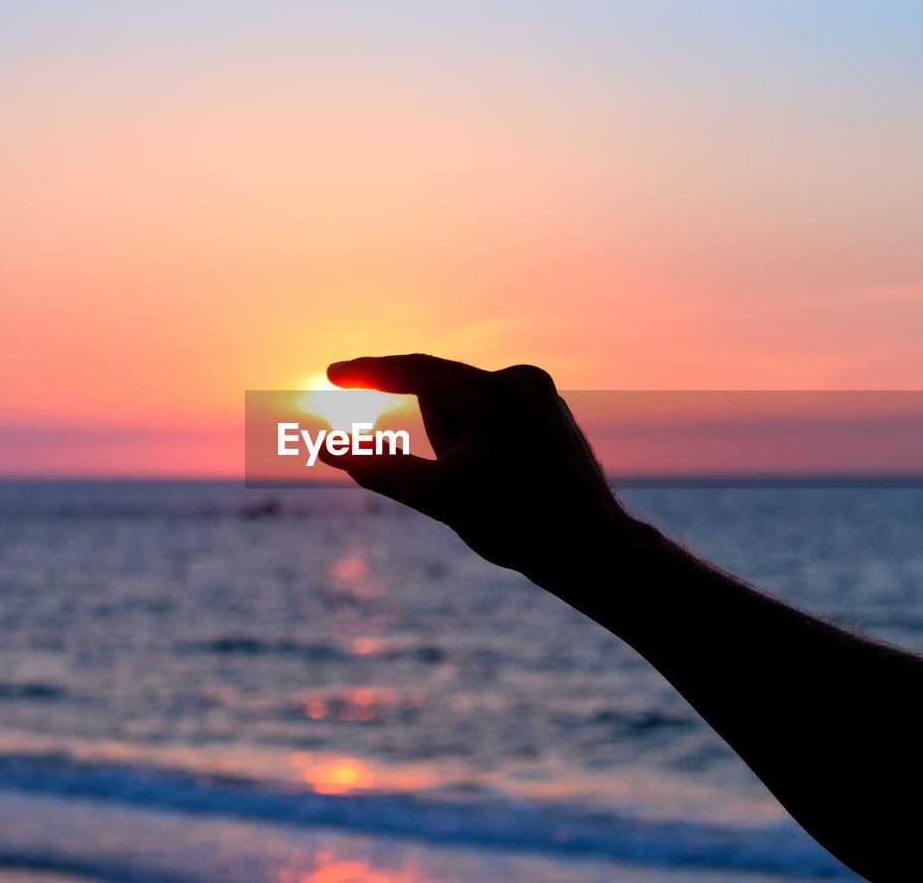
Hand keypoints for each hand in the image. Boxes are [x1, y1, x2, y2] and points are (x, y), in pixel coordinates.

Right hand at [320, 354, 636, 587]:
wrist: (594, 551)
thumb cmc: (520, 527)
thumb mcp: (440, 499)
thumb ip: (381, 469)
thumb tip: (328, 450)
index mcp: (498, 392)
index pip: (416, 371)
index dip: (369, 373)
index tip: (332, 372)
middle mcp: (523, 378)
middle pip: (441, 399)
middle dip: (438, 439)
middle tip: (472, 486)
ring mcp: (540, 392)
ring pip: (464, 410)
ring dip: (459, 446)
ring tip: (497, 488)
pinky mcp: (548, 408)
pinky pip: (490, 417)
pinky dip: (481, 445)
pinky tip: (511, 483)